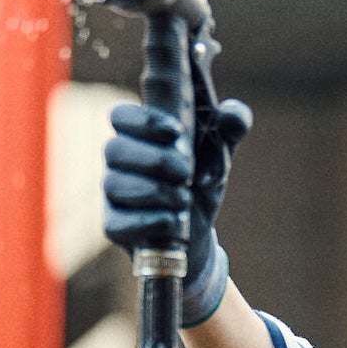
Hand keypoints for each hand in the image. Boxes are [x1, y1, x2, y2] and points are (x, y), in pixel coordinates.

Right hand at [103, 97, 251, 325]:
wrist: (198, 232)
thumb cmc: (202, 179)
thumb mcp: (221, 151)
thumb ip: (231, 125)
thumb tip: (232, 115)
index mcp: (139, 133)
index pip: (120, 115)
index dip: (144, 121)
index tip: (176, 131)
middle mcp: (119, 161)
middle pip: (114, 149)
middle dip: (156, 160)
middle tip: (187, 171)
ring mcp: (114, 193)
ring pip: (114, 185)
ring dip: (156, 191)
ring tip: (185, 199)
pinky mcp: (114, 226)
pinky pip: (119, 223)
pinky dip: (151, 222)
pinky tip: (173, 221)